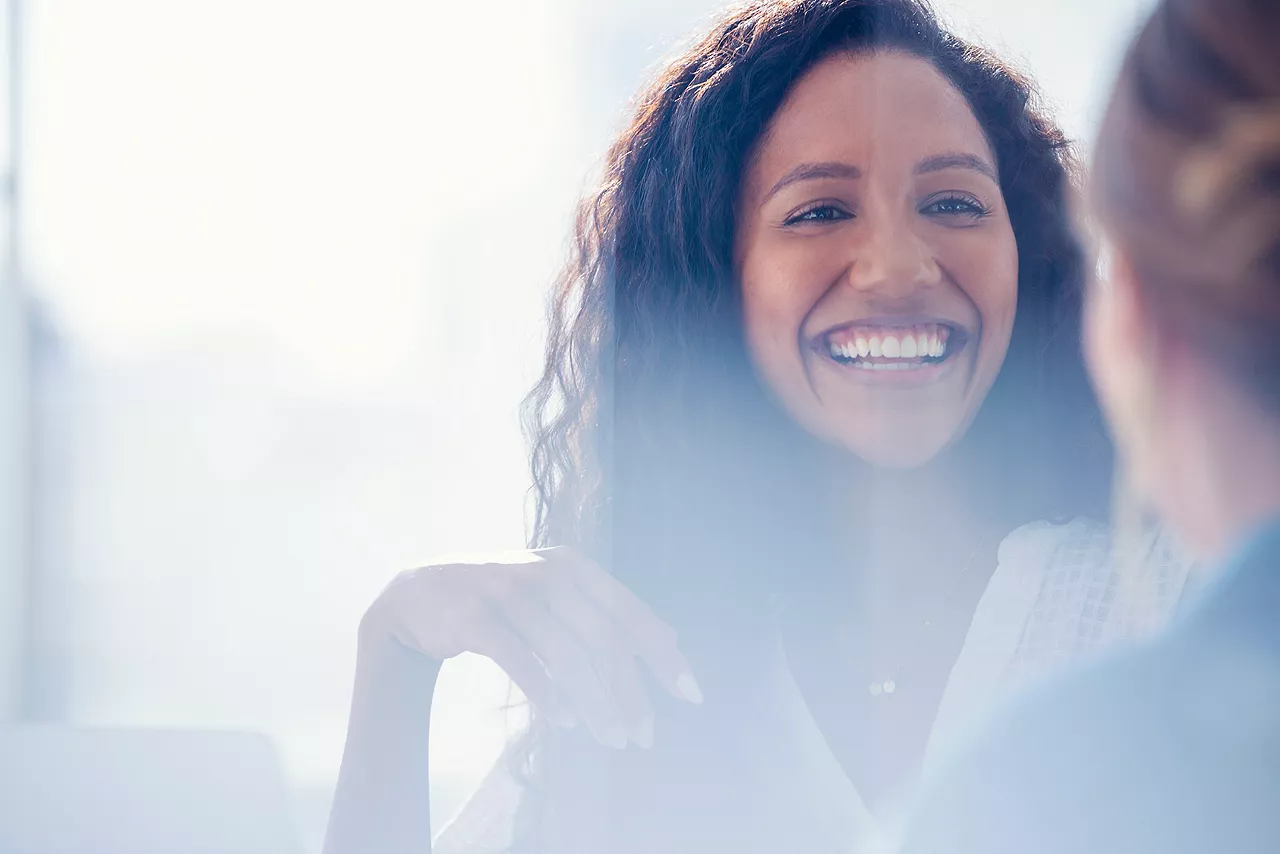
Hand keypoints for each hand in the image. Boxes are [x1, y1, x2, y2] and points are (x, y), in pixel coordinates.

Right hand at [359, 547, 702, 749]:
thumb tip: (671, 637)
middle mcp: (544, 571)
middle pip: (603, 639)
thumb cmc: (502, 600)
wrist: (418, 595)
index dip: (662, 655)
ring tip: (611, 738)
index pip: (629, 613)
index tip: (690, 695)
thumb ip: (605, 611)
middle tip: (643, 736)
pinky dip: (549, 695)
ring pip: (566, 655)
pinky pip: (521, 662)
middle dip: (629, 693)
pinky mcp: (473, 616)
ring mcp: (505, 590)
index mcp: (572, 565)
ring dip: (595, 702)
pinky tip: (568, 721)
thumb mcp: (555, 593)